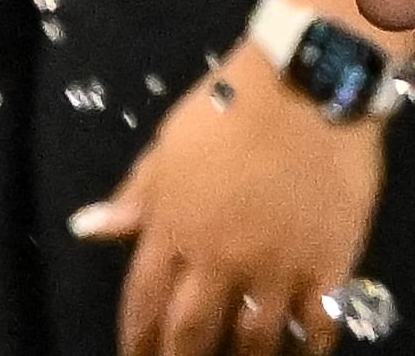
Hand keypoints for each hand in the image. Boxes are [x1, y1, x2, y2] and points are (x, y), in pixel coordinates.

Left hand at [74, 55, 386, 355]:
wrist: (304, 85)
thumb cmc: (228, 106)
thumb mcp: (167, 146)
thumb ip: (134, 196)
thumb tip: (88, 228)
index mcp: (174, 227)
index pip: (143, 300)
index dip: (136, 338)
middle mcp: (220, 257)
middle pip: (192, 332)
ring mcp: (275, 266)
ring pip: (253, 340)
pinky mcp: (326, 266)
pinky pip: (316, 326)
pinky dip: (307, 348)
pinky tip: (299, 353)